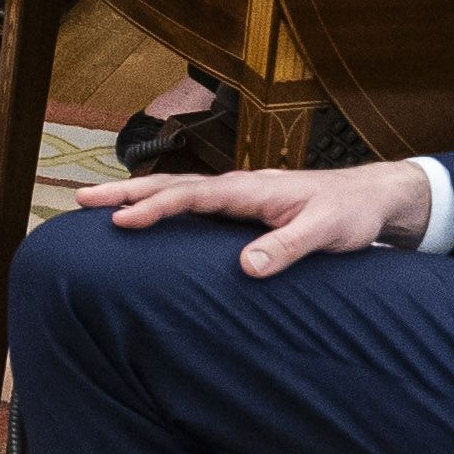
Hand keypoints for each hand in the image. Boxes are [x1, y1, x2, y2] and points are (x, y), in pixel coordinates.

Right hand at [74, 158, 431, 277]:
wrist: (371, 198)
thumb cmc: (348, 214)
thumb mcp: (326, 234)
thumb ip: (287, 248)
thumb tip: (245, 267)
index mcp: (251, 190)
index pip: (192, 196)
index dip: (155, 207)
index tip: (121, 220)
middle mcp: (238, 186)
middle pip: (172, 185)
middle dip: (125, 192)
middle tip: (81, 201)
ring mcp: (238, 194)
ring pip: (178, 189)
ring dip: (137, 195)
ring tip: (97, 204)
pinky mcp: (242, 205)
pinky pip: (191, 200)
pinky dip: (161, 202)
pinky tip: (145, 214)